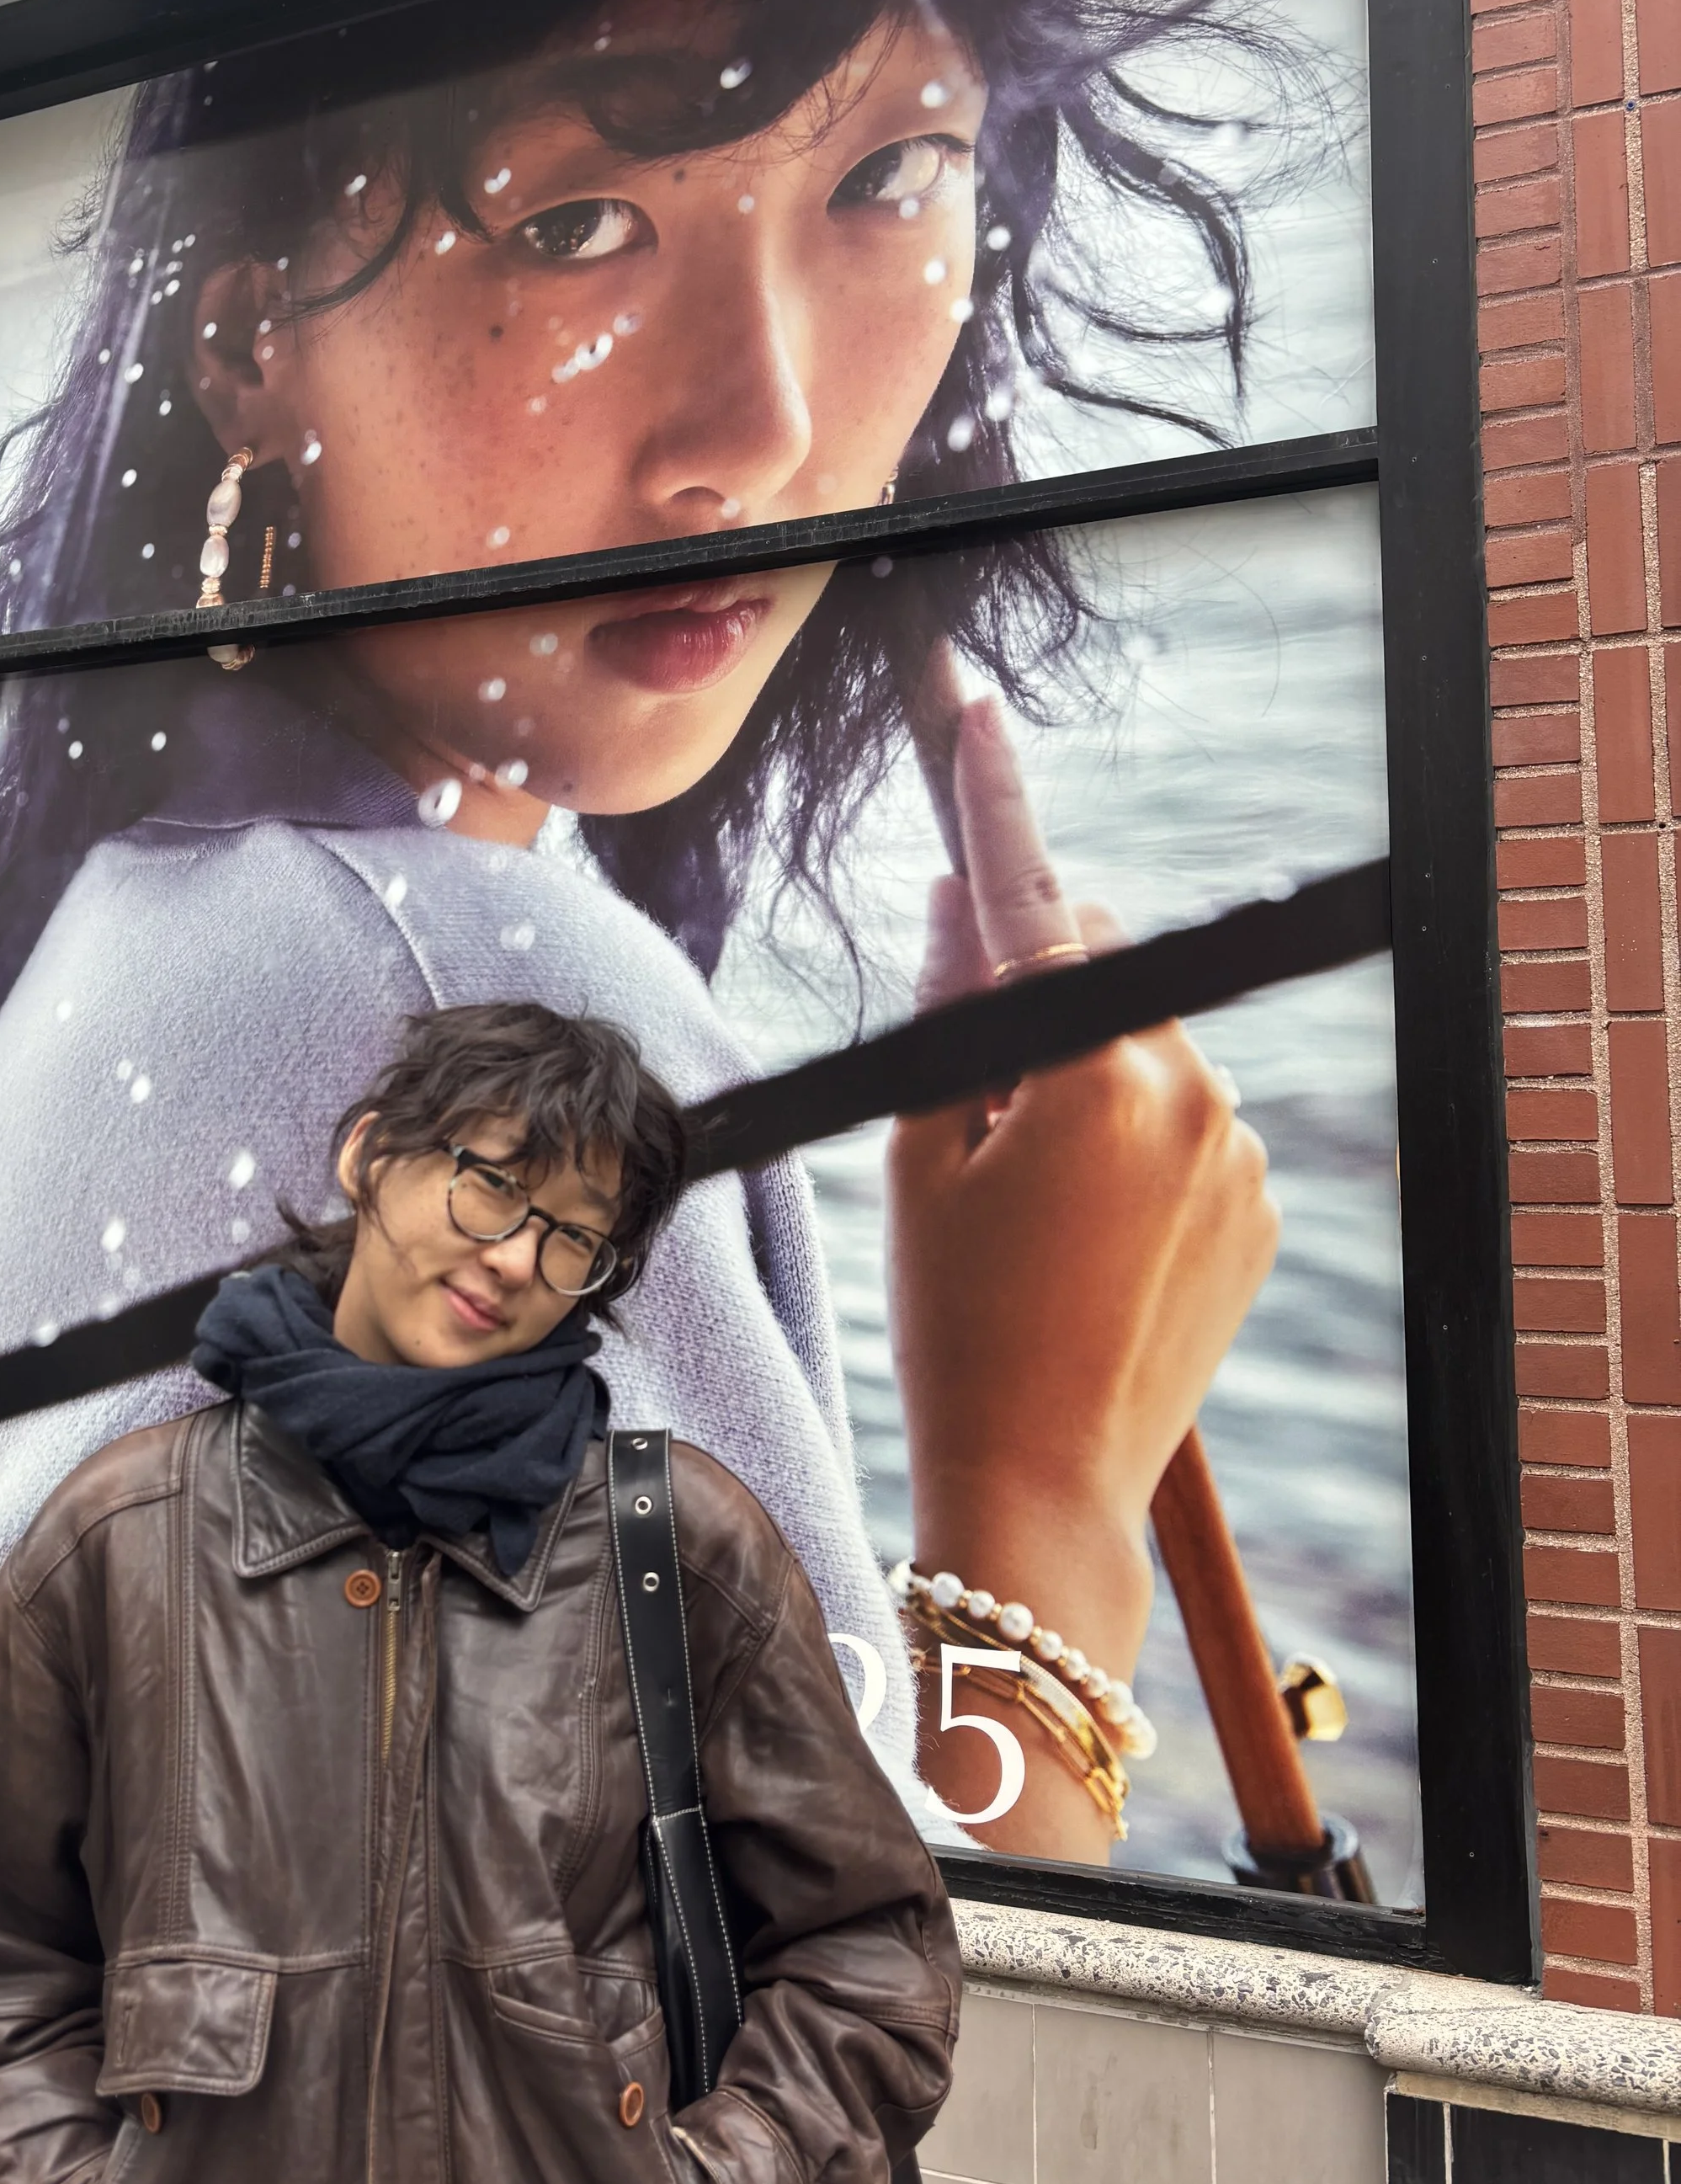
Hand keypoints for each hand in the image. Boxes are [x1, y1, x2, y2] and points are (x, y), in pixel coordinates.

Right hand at [888, 693, 1278, 1857]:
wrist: (1046, 1484)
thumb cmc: (957, 1326)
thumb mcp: (921, 1159)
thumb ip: (951, 1015)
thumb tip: (963, 905)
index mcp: (1092, 1075)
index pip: (1031, 902)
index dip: (988, 793)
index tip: (970, 699)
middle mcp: (1190, 1092)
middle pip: (1104, 964)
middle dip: (1041, 988)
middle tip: (977, 1097)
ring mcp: (1239, 1150)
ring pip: (1148, 1044)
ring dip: (1092, 1071)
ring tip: (1033, 1198)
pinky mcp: (1261, 1202)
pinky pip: (1191, 1119)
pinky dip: (1138, 1136)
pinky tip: (1087, 1230)